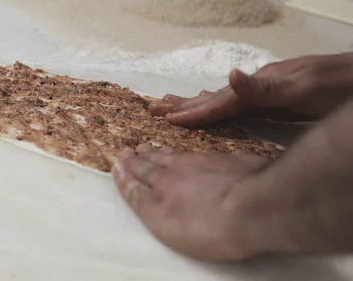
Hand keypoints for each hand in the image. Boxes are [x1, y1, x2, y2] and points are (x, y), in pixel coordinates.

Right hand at [113, 145, 268, 260]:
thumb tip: (120, 170)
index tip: (119, 159)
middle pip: (155, 162)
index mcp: (162, 185)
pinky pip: (200, 153)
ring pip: (176, 155)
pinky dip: (188, 152)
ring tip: (151, 147)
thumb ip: (140, 197)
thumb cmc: (207, 225)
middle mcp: (179, 170)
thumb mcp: (163, 220)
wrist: (255, 207)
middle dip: (141, 158)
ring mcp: (204, 163)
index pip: (139, 175)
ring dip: (160, 152)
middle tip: (132, 150)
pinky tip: (190, 153)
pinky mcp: (229, 162)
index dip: (127, 169)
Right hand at [150, 53, 352, 126]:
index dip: (192, 112)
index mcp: (258, 87)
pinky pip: (234, 104)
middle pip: (211, 97)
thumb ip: (264, 86)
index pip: (218, 102)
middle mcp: (256, 87)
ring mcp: (264, 92)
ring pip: (219, 99)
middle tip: (151, 108)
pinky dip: (215, 106)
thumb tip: (227, 74)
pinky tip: (212, 106)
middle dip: (182, 105)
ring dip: (193, 104)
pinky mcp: (274, 99)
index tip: (164, 120)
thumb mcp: (303, 88)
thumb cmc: (338, 86)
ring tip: (170, 105)